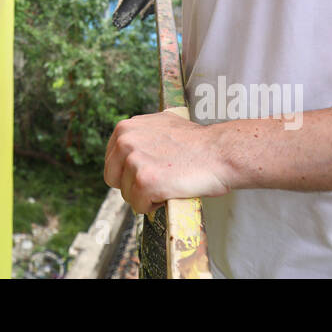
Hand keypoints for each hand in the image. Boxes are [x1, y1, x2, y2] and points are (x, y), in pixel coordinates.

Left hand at [103, 110, 230, 214]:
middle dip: (133, 185)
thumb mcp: (160, 125)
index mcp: (124, 128)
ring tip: (169, 182)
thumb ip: (139, 135)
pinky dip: (155, 206)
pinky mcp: (145, 182)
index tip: (148, 171)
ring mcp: (133, 161)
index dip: (129, 172)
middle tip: (159, 181)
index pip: (112, 162)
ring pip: (127, 195)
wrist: (220, 152)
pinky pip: (139, 206)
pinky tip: (171, 191)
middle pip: (114, 179)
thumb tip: (127, 146)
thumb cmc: (196, 142)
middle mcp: (125, 141)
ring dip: (147, 196)